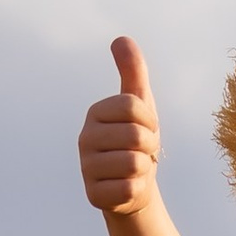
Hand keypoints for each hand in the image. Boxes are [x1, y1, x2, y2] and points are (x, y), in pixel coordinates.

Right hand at [79, 36, 160, 216]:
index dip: (149, 119)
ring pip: (134, 164)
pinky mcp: (94, 196)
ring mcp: (86, 168)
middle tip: (142, 151)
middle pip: (136, 136)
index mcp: (95, 113)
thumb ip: (133, 71)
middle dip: (150, 146)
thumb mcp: (140, 104)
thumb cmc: (137, 140)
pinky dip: (137, 189)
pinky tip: (127, 187)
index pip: (133, 106)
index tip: (146, 128)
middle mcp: (85, 138)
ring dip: (144, 168)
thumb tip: (121, 39)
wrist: (133, 185)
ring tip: (134, 168)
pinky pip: (129, 189)